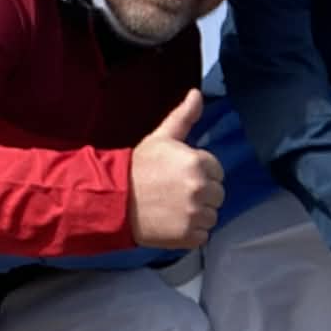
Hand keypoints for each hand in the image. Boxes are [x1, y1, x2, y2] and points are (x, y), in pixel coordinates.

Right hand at [128, 91, 223, 249]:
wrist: (113, 199)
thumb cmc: (138, 167)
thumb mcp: (161, 138)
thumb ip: (184, 117)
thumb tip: (197, 94)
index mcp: (197, 162)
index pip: (217, 171)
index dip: (200, 173)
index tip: (179, 176)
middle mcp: (200, 188)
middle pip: (217, 194)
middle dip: (201, 194)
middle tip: (175, 193)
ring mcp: (195, 214)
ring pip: (212, 215)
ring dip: (197, 214)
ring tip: (173, 208)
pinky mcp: (188, 236)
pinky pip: (202, 235)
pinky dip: (190, 233)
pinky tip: (172, 223)